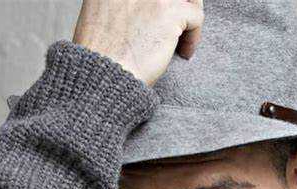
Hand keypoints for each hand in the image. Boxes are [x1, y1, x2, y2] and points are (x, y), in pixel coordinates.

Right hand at [72, 0, 203, 85]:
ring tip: (184, 36)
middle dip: (177, 7)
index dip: (159, 5)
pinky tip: (184, 53)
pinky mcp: (170, 11)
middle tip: (178, 25)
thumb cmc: (100, 56)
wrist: (104, 74)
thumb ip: (121, 5)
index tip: (160, 19)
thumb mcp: (99, 15)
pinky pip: (196, 16)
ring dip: (189, 15)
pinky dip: (193, 37)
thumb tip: (142, 13)